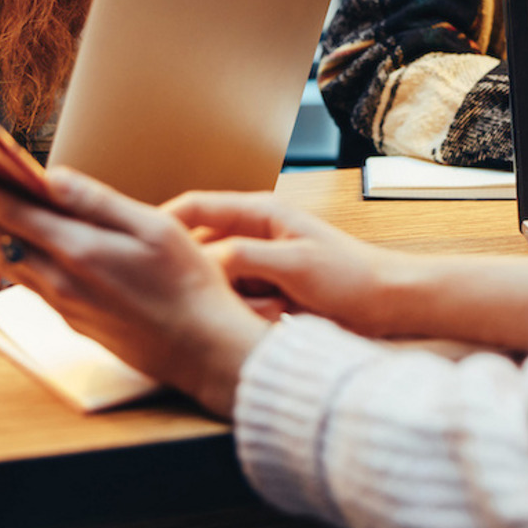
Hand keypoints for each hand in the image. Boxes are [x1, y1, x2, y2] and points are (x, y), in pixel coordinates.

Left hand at [0, 165, 269, 415]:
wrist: (202, 349)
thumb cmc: (188, 283)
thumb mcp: (153, 227)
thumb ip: (98, 201)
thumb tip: (54, 177)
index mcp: (79, 250)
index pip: (11, 211)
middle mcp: (60, 282)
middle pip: (0, 238)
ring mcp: (64, 306)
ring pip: (12, 264)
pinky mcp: (73, 322)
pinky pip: (32, 284)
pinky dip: (18, 257)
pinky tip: (27, 245)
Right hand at [165, 191, 402, 337]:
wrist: (391, 305)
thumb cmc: (353, 278)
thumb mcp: (292, 265)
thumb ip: (242, 258)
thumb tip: (198, 262)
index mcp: (260, 213)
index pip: (194, 207)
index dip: (161, 224)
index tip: (135, 249)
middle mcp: (255, 234)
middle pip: (200, 249)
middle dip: (204, 278)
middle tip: (213, 298)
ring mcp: (259, 263)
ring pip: (218, 281)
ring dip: (232, 300)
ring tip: (270, 310)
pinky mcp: (266, 290)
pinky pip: (237, 301)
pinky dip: (246, 313)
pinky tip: (273, 320)